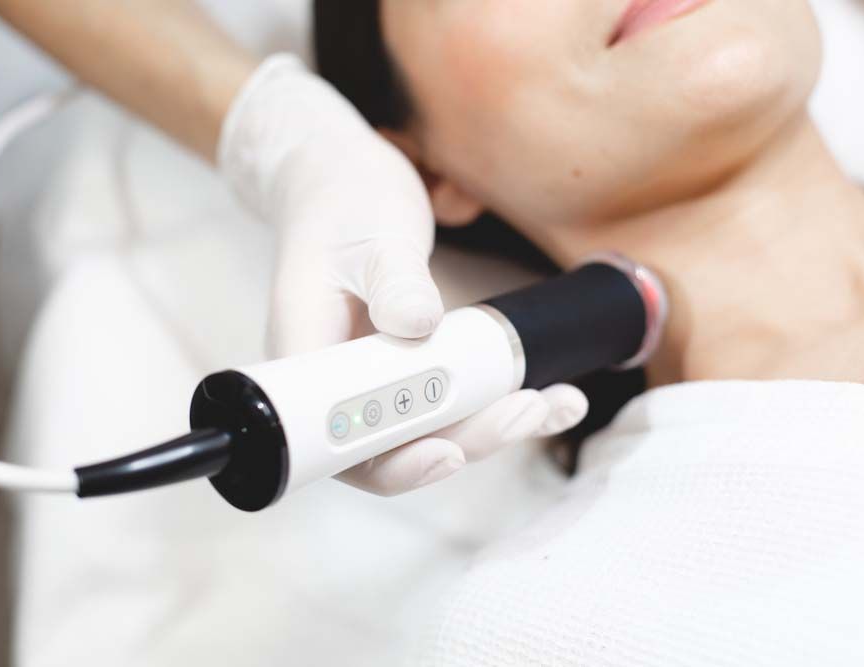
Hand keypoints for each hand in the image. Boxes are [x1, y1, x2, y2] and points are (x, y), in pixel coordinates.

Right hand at [218, 54, 587, 494]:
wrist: (342, 179)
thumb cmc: (343, 201)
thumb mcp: (372, 235)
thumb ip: (393, 281)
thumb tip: (418, 325)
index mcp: (307, 356)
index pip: (341, 441)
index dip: (393, 462)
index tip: (447, 451)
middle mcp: (338, 382)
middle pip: (397, 448)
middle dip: (467, 440)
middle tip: (524, 412)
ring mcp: (377, 377)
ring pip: (432, 431)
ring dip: (493, 427)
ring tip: (550, 406)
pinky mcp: (412, 367)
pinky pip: (453, 401)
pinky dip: (502, 402)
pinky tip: (555, 396)